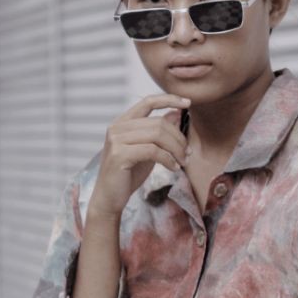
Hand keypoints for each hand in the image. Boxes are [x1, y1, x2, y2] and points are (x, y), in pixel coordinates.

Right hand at [87, 93, 190, 218]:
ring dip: (176, 149)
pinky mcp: (119, 155)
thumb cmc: (128, 174)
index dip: (169, 99)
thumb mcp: (148, 150)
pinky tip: (173, 168)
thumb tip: (176, 113)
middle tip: (187, 153)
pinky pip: (153, 151)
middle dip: (178, 138)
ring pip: (157, 135)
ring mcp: (116, 140)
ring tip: (182, 162)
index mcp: (123, 122)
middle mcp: (117, 127)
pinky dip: (168, 159)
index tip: (188, 102)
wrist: (109, 198)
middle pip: (158, 123)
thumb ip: (159, 132)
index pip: (148, 102)